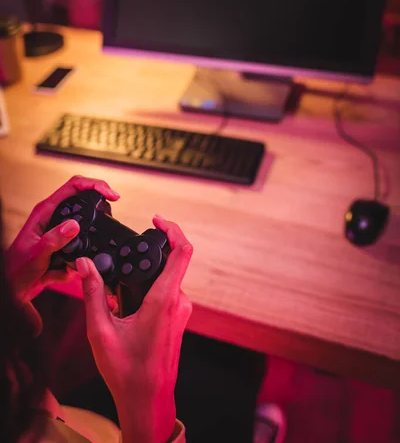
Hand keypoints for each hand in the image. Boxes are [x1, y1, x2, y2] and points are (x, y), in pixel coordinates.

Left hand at [6, 175, 119, 331]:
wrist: (12, 289)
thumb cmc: (16, 268)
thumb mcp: (37, 253)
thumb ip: (55, 239)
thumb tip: (74, 225)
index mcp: (45, 211)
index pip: (74, 187)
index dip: (95, 185)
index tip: (110, 194)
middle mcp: (53, 218)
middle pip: (83, 201)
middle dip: (97, 209)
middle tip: (111, 213)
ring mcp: (59, 232)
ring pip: (84, 228)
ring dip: (87, 241)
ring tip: (81, 253)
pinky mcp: (63, 246)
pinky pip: (79, 249)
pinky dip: (77, 261)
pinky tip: (65, 271)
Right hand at [77, 215, 192, 442]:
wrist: (148, 399)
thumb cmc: (127, 371)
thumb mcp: (101, 330)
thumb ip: (93, 293)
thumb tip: (86, 265)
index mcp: (164, 300)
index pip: (181, 252)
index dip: (172, 229)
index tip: (157, 220)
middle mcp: (178, 302)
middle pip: (172, 262)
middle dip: (148, 256)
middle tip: (125, 261)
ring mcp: (182, 311)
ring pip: (167, 279)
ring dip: (147, 277)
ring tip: (122, 293)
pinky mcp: (179, 319)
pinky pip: (168, 293)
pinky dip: (150, 290)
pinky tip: (130, 308)